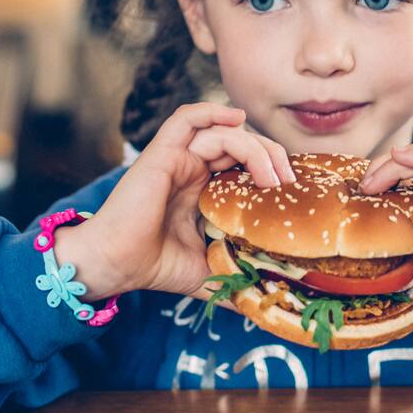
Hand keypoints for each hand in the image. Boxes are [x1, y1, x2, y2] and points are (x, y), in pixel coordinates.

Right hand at [54, 103, 295, 309]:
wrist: (115, 265)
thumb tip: (270, 300)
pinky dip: (213, 112)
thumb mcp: (210, 270)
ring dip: (256, 149)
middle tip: (291, 185)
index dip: (275, 170)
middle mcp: (195, 168)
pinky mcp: (163, 152)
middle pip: (245, 144)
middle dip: (274, 157)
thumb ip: (237, 276)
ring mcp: (179, 157)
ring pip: (226, 133)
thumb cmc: (156, 266)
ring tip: (273, 179)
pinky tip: (238, 119)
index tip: (297, 192)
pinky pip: (188, 118)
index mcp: (206, 188)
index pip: (249, 163)